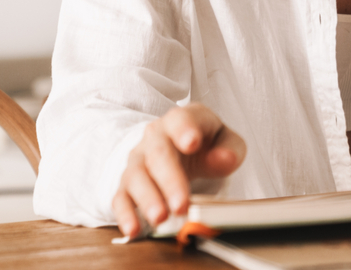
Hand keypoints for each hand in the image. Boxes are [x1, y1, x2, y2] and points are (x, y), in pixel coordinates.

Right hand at [112, 103, 245, 237]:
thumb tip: (224, 159)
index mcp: (181, 120)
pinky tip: (133, 230)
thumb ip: (230, 148)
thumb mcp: (226, 141)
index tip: (192, 143)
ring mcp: (139, 159)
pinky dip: (125, 214)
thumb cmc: (207, 143)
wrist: (184, 146)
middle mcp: (155, 136)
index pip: (181, 120)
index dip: (185, 130)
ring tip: (160, 218)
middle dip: (169, 180)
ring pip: (136, 176)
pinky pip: (120, 197)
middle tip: (181, 204)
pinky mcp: (128, 183)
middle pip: (158, 154)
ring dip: (147, 199)